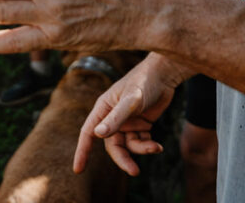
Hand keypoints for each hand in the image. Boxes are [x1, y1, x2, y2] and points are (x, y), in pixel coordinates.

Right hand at [74, 54, 184, 176]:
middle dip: (123, 159)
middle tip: (134, 171)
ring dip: (141, 149)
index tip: (78, 170)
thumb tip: (97, 134)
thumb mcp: (131, 100)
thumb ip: (116, 118)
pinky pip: (140, 142)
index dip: (82, 151)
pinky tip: (158, 145)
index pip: (88, 133)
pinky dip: (148, 146)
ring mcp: (127, 122)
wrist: (166, 74)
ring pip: (128, 145)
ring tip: (155, 147)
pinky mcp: (140, 124)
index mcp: (103, 109)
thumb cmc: (145, 81)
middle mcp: (113, 117)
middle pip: (112, 145)